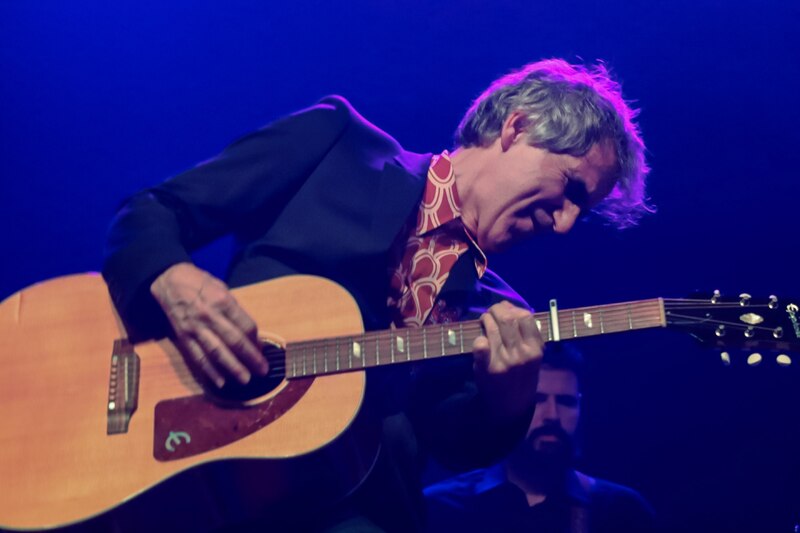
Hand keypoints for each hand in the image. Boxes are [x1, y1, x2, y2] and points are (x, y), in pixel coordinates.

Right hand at [150, 262, 267, 387]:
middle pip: (234, 341)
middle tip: (262, 371)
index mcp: (223, 301)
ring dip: (232, 368)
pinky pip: (198, 356)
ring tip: (245, 379)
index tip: (262, 350)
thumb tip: (250, 334)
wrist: (170, 282)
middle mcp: (210, 316)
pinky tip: (220, 381)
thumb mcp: (222, 289)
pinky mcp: (184, 337)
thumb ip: (235, 311)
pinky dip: (209, 371)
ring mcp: (195, 328)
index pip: (245, 325)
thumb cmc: (201, 284)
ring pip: (216, 352)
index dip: (256, 340)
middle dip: (250, 358)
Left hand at [473, 301, 543, 420]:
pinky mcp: (488, 368)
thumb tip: (508, 306)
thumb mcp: (533, 355)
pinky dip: (479, 339)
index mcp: (535, 349)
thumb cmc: (523, 376)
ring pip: (492, 328)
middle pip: (507, 319)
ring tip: (485, 321)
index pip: (525, 317)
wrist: (512, 406)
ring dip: (486, 319)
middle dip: (496, 310)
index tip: (505, 309)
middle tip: (491, 312)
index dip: (512, 308)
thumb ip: (525, 332)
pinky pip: (480, 345)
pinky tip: (480, 340)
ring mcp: (504, 361)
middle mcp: (521, 354)